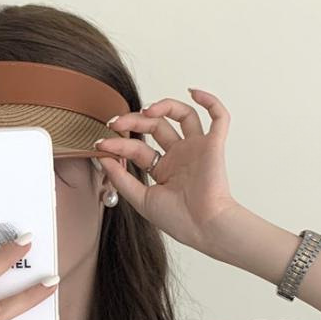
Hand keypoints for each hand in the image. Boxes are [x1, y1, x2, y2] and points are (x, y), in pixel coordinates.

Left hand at [94, 88, 240, 257]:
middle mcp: (180, 155)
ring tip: (146, 111)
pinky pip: (219, 117)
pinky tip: (194, 92)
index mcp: (164, 169)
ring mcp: (197, 149)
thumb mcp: (140, 199)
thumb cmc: (178, 220)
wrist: (203, 227)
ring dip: (164, 106)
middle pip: (156, 126)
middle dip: (134, 121)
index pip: (138, 148)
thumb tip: (102, 156)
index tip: (101, 144)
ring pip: (183, 115)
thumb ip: (121, 178)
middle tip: (116, 122)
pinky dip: (210, 101)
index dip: (118, 143)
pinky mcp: (214, 145)